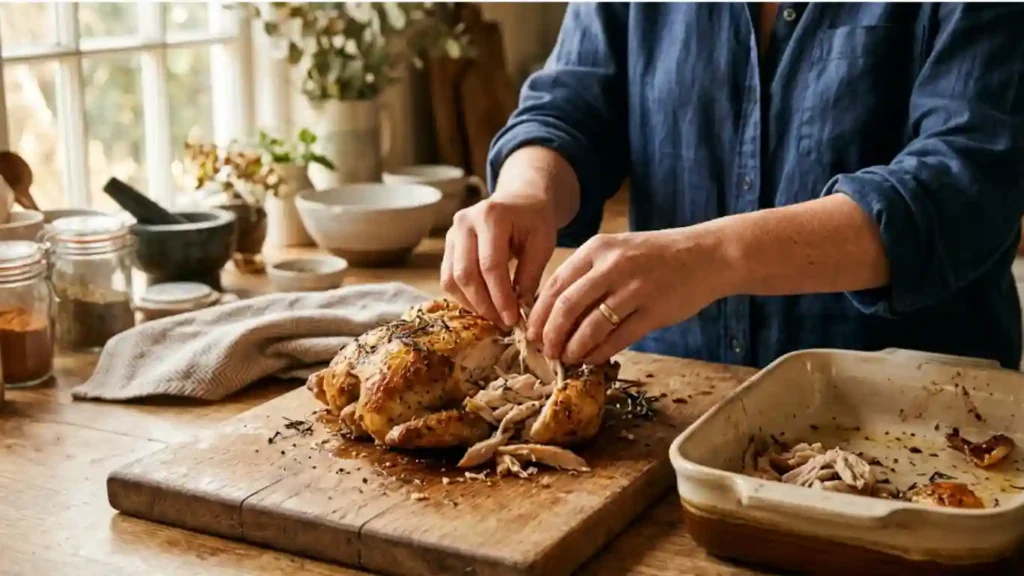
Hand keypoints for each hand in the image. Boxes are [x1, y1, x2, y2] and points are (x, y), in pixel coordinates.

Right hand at [440, 189, 557, 327]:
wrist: (519, 198)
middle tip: (503, 322)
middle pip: (466, 274)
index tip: (513, 319)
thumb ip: (530, 275)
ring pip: (451, 279)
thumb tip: (519, 310)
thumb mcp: (542, 243)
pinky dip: (464, 297)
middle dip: (484, 304)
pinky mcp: (447, 245)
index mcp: (491, 216)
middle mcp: (464, 222)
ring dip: (472, 304)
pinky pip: (448, 278)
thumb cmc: (534, 220)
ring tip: (494, 316)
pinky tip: (483, 305)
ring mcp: (451, 233)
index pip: (490, 266)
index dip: (500, 297)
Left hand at [527, 227, 734, 363]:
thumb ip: (587, 274)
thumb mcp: (617, 251)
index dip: (539, 313)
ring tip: (567, 358)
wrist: (707, 255)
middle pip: (566, 306)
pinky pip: (618, 338)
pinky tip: (591, 359)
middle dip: (551, 334)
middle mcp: (612, 266)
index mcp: (597, 249)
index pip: (555, 284)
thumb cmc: (656, 256)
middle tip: (546, 351)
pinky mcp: (654, 311)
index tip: (532, 332)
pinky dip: (599, 352)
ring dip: (573, 347)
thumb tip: (553, 310)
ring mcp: (634, 289)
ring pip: (590, 326)